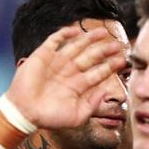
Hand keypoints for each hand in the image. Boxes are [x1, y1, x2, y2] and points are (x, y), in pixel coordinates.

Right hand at [5, 25, 126, 129]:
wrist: (25, 112)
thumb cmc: (51, 117)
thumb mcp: (78, 115)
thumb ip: (93, 104)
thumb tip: (107, 92)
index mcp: (79, 86)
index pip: (99, 73)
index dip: (111, 66)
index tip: (123, 61)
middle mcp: (70, 72)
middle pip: (91, 58)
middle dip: (104, 51)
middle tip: (118, 45)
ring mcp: (57, 63)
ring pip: (76, 47)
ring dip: (89, 39)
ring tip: (102, 32)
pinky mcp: (42, 55)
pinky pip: (55, 41)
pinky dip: (64, 34)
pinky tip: (76, 30)